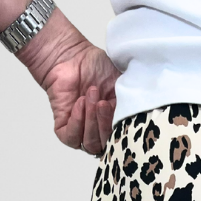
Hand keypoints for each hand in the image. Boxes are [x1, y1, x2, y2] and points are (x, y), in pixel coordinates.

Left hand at [19, 11, 118, 154]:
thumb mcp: (122, 85)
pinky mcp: (63, 128)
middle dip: (104, 123)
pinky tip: (79, 103)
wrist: (73, 56)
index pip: (120, 140)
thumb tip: (137, 116)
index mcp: (115, 123)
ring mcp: (81, 131)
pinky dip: (77, 122)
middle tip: (102, 103)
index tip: (119, 110)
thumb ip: (130, 103)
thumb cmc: (97, 67)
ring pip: (90, 144)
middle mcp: (99, 131)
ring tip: (90, 98)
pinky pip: (71, 138)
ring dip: (91, 121)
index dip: (121, 130)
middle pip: (105, 145)